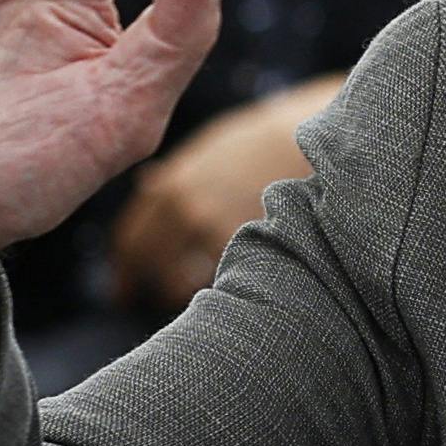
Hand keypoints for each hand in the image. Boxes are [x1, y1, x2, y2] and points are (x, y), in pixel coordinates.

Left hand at [109, 75, 338, 312]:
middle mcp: (186, 208)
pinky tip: (227, 292)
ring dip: (179, 293)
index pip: (132, 239)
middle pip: (149, 265)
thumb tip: (145, 184)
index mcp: (172, 184)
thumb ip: (178, 173)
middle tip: (138, 303)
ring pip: (180, 282)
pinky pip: (221, 282)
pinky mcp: (248, 247)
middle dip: (141, 287)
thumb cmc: (268, 141)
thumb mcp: (213, 148)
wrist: (321, 143)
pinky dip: (221, 289)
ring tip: (189, 302)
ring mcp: (216, 229)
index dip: (125, 267)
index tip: (124, 285)